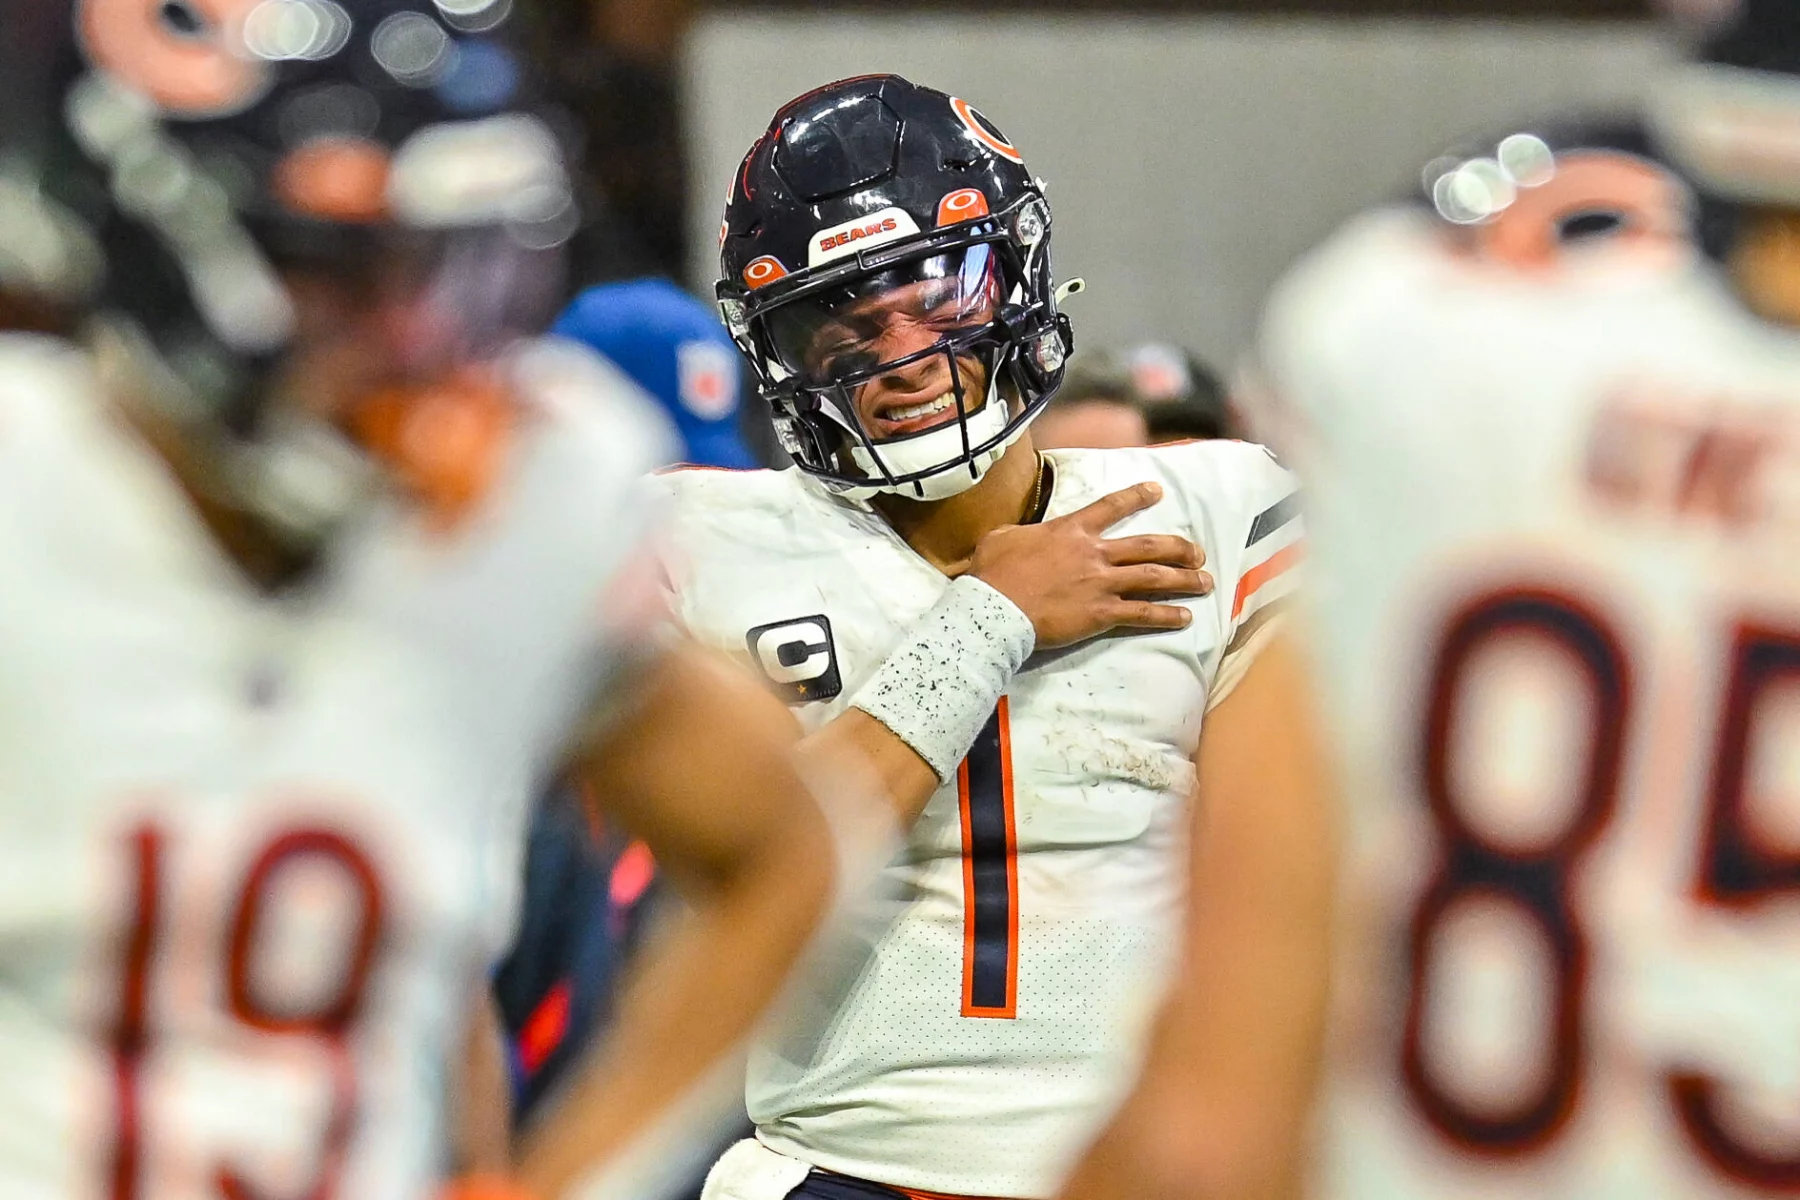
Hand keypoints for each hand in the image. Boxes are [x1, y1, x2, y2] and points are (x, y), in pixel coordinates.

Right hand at [968, 482, 1211, 649]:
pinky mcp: (1101, 614)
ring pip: (1154, 577)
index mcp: (1071, 530)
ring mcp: (1101, 584)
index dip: (1137, 496)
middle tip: (1198, 553)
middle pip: (1148, 546)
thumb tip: (1019, 534)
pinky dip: (1166, 616)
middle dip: (1178, 548)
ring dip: (1184, 580)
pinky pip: (1142, 613)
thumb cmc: (993, 573)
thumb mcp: (1001, 538)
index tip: (1157, 491)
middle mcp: (1094, 553)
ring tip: (1205, 582)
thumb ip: (1020, 532)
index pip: (1110, 507)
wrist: (995, 608)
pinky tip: (1184, 618)